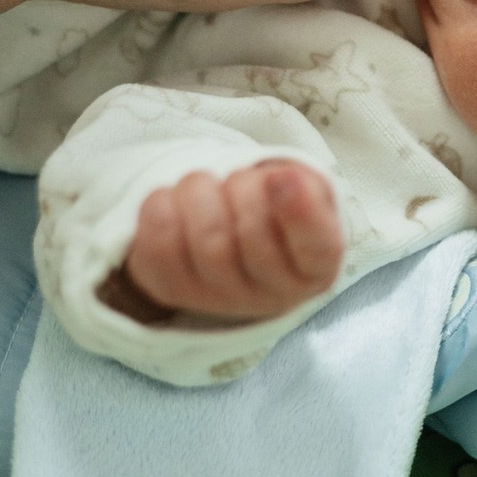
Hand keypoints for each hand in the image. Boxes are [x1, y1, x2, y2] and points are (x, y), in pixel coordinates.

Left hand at [100, 160, 342, 323]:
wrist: (238, 236)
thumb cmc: (278, 208)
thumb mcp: (307, 192)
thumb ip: (303, 187)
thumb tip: (283, 182)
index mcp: (318, 266)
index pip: (316, 247)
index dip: (297, 211)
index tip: (281, 176)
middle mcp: (274, 294)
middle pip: (252, 235)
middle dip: (241, 188)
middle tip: (239, 178)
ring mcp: (222, 299)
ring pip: (206, 242)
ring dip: (200, 193)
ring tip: (207, 183)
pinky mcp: (174, 290)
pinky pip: (158, 251)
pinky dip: (161, 208)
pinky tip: (174, 199)